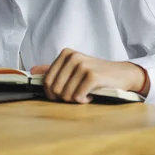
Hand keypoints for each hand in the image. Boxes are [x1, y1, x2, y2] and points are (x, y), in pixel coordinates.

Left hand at [30, 48, 148, 102]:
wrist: (121, 74)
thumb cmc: (95, 73)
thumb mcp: (73, 68)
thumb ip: (53, 69)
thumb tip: (32, 70)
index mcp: (65, 54)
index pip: (47, 81)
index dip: (52, 94)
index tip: (62, 95)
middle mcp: (73, 57)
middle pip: (55, 89)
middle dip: (64, 98)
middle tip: (76, 95)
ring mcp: (83, 65)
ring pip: (66, 94)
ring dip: (76, 100)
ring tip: (85, 94)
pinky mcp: (92, 75)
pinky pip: (78, 96)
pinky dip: (84, 101)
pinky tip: (91, 96)